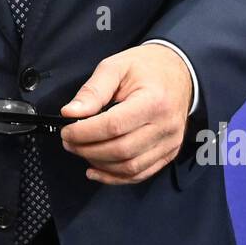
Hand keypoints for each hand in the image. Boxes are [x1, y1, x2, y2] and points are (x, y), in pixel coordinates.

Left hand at [59, 44, 192, 185]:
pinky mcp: (169, 152)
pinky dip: (115, 177)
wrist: (179, 71)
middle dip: (87, 150)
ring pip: (129, 167)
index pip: (113, 126)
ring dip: (99, 164)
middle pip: (120, 150)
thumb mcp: (115, 67)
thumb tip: (70, 113)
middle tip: (69, 142)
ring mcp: (169, 142)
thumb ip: (92, 91)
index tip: (66, 131)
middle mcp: (165, 125)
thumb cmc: (147, 67)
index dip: (85, 133)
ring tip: (81, 151)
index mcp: (153, 100)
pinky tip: (96, 170)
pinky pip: (140, 174)